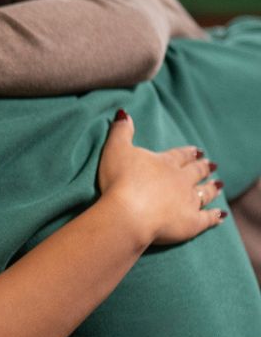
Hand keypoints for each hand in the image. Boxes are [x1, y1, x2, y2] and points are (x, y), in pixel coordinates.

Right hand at [97, 110, 224, 245]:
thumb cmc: (119, 181)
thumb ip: (121, 132)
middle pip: (196, 172)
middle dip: (203, 167)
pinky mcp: (191, 223)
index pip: (180, 155)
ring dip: (211, 188)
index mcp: (165, 163)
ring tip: (218, 185)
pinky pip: (207, 219)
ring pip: (204, 193)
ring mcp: (188, 201)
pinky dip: (215, 217)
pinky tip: (220, 216)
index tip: (197, 151)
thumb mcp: (115, 150)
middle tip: (211, 165)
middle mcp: (181, 180)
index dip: (188, 153)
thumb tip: (123, 113)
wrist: (128, 213)